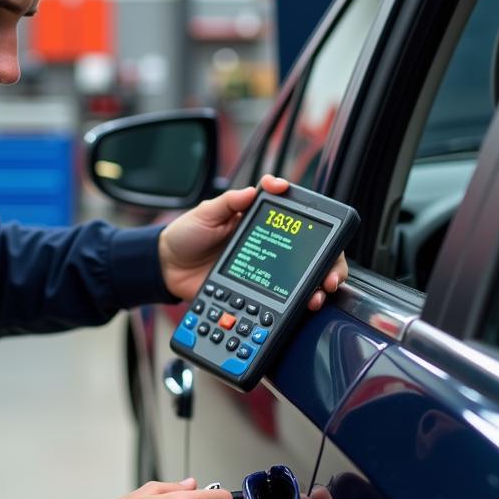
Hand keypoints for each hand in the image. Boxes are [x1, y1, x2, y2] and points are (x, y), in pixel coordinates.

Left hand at [158, 174, 348, 307]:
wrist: (167, 269)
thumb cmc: (186, 235)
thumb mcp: (206, 213)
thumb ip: (229, 202)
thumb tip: (253, 191)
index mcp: (258, 224)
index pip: (296, 221)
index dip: (312, 223)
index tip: (315, 226)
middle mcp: (270, 248)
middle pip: (313, 254)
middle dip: (330, 264)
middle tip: (328, 275)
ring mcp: (266, 273)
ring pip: (305, 280)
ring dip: (318, 287)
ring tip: (318, 294)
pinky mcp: (256, 293)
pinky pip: (282, 300)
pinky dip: (297, 305)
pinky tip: (303, 307)